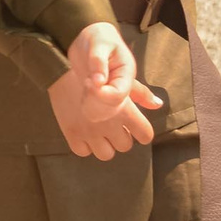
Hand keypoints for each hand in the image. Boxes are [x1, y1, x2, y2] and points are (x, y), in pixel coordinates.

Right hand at [48, 22, 159, 159]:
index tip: (133, 127)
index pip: (145, 135)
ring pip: (106, 154)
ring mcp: (89, 131)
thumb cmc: (95, 70)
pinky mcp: (71, 133)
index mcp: (124, 111)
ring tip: (98, 131)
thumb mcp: (122, 77)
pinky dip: (84, 145)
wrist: (61, 66)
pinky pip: (83, 151)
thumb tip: (158, 104)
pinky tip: (84, 131)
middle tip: (111, 124)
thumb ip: (141, 93)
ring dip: (103, 144)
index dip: (141, 131)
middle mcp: (109, 124)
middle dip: (120, 137)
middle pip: (125, 146)